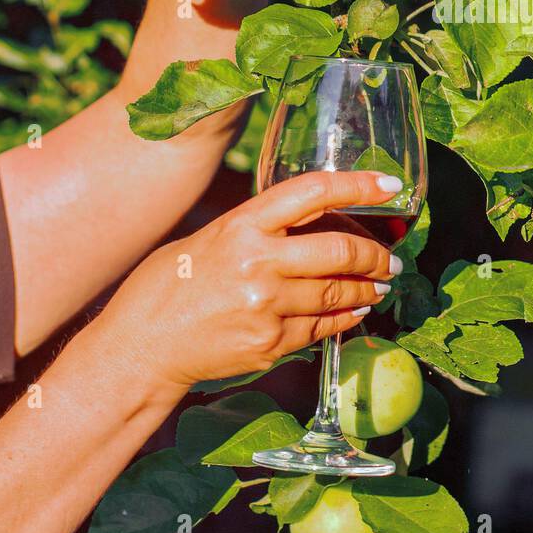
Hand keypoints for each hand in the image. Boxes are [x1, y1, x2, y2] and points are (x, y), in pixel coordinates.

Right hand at [97, 171, 405, 391]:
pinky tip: (355, 311)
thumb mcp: (211, 238)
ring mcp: (266, 307)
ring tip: (380, 284)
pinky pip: (322, 327)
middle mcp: (259, 263)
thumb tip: (309, 224)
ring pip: (337, 293)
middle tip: (391, 259)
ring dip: (367, 288)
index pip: (314, 192)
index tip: (391, 184)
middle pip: (340, 250)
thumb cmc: (167, 285)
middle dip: (375, 255)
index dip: (359, 185)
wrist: (141, 348)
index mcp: (242, 225)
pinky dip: (345, 318)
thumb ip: (258, 230)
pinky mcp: (270, 344)